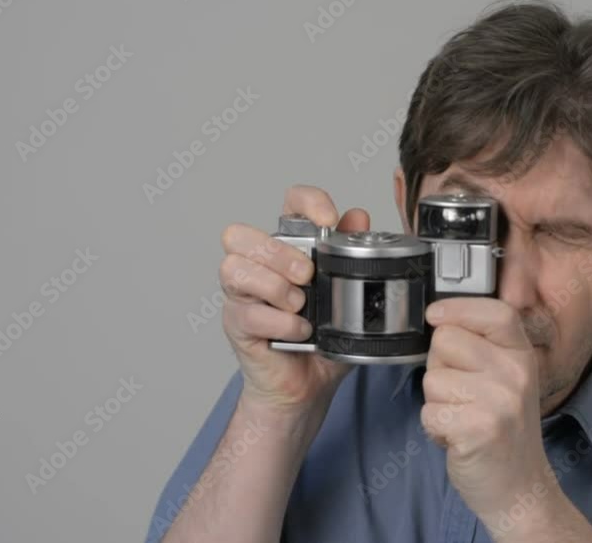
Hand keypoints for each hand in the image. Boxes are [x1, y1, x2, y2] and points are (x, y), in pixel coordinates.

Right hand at [219, 185, 369, 411]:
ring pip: (233, 269)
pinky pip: (248, 314)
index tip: (327, 221)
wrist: (308, 387)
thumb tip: (358, 216)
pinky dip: (281, 323)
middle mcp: (258, 266)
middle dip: (278, 253)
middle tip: (307, 276)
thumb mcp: (347, 295)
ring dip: (273, 286)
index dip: (306, 203)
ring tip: (300, 305)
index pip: (288, 205)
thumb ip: (352, 254)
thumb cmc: (324, 338)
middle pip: (241, 235)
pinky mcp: (238, 325)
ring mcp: (243, 296)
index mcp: (288, 249)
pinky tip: (301, 332)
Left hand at [420, 297, 554, 529]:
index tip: (435, 314)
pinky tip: (457, 438)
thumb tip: (439, 318)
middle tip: (462, 396)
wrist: (520, 487)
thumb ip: (482, 348)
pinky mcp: (478, 429)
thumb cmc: (503, 432)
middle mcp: (516, 374)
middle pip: (446, 340)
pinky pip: (429, 412)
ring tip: (462, 419)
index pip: (495, 312)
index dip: (459, 308)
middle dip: (440, 367)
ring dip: (437, 403)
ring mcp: (500, 401)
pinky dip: (434, 429)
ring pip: (432, 379)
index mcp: (522, 356)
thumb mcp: (507, 381)